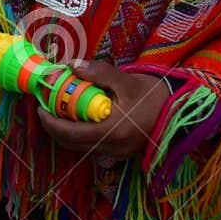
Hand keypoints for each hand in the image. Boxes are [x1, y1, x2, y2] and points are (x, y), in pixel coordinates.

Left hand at [32, 59, 169, 160]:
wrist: (181, 109)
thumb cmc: (155, 94)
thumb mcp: (127, 80)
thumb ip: (99, 73)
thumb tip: (70, 65)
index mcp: (114, 132)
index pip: (72, 134)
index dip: (51, 123)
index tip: (39, 107)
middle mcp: (114, 148)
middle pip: (72, 144)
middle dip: (54, 128)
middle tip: (44, 107)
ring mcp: (118, 154)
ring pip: (81, 148)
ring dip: (65, 133)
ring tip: (57, 111)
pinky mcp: (121, 153)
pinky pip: (92, 148)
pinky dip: (79, 135)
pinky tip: (77, 118)